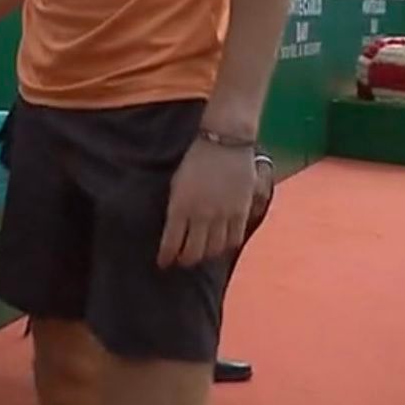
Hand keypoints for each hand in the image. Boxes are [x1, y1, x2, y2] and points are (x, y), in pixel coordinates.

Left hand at [156, 138, 256, 268]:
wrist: (224, 142)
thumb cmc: (195, 158)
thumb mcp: (176, 182)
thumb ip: (175, 206)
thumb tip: (173, 227)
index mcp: (180, 206)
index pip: (171, 243)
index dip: (166, 257)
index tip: (163, 262)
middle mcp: (201, 215)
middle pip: (193, 252)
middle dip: (185, 260)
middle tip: (181, 261)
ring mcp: (223, 215)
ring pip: (214, 249)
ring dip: (205, 255)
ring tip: (201, 254)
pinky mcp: (241, 211)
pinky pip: (234, 239)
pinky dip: (226, 246)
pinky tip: (221, 245)